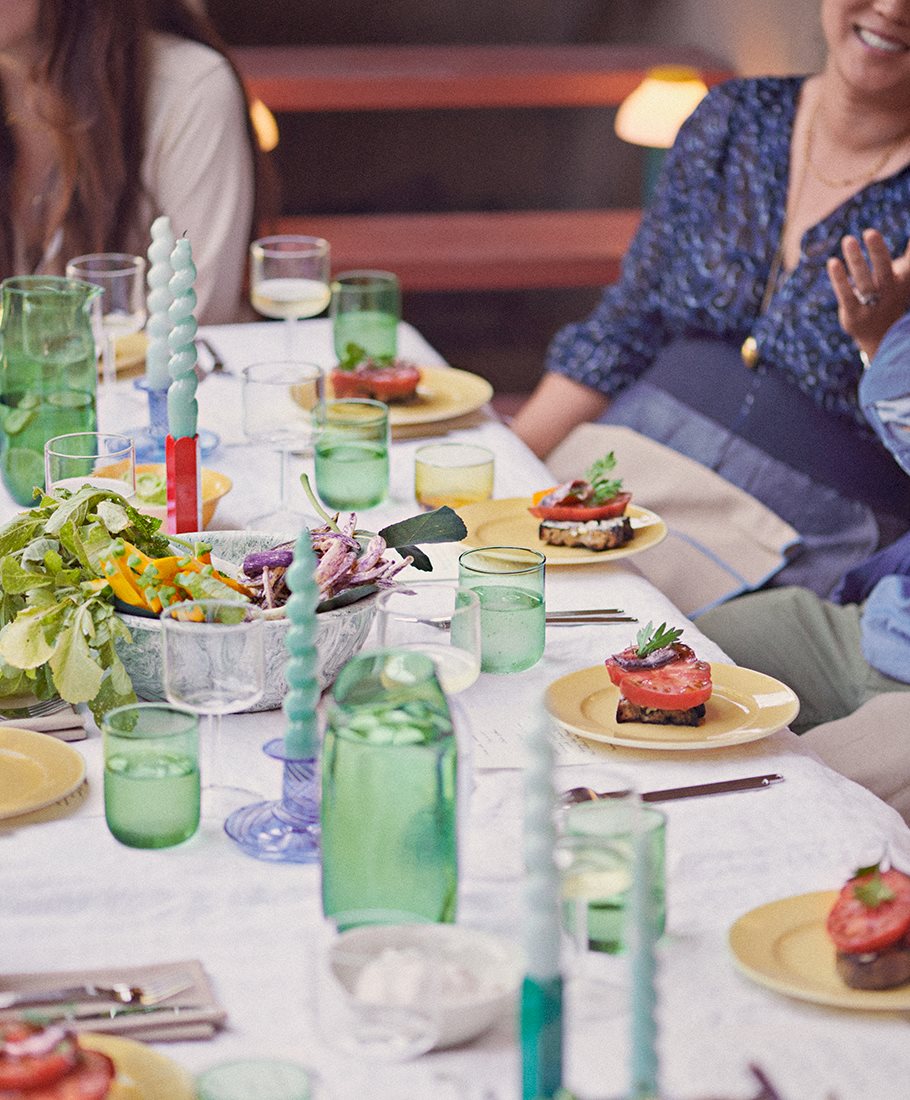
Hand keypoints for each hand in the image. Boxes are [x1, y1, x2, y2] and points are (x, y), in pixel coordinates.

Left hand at [827, 228, 909, 360]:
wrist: (881, 336)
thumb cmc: (891, 296)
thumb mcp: (903, 277)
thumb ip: (906, 258)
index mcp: (905, 281)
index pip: (909, 264)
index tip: (909, 235)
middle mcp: (890, 292)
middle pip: (885, 270)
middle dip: (878, 251)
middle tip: (870, 232)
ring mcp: (872, 305)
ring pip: (863, 280)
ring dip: (855, 259)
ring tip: (848, 239)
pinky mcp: (854, 314)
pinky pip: (846, 294)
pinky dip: (839, 279)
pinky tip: (833, 262)